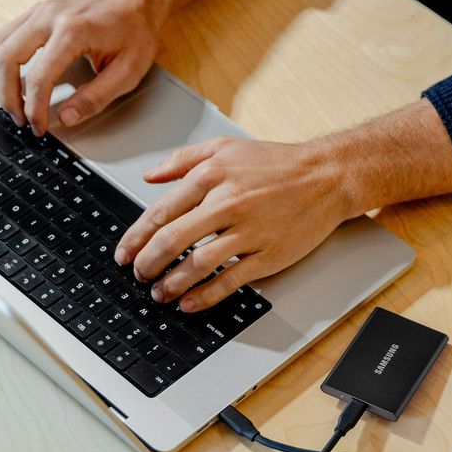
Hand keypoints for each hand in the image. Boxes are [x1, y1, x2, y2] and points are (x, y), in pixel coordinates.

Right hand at [0, 0, 168, 135]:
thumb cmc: (135, 32)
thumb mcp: (128, 72)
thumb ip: (96, 97)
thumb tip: (67, 118)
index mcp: (73, 31)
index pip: (39, 78)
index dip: (34, 109)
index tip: (39, 127)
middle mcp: (49, 16)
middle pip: (5, 59)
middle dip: (7, 96)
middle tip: (20, 119)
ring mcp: (38, 11)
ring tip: (13, 104)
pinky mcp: (35, 12)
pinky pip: (2, 37)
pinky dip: (0, 62)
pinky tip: (10, 80)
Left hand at [114, 137, 362, 311]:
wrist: (327, 177)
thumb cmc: (277, 164)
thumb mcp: (225, 148)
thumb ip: (183, 159)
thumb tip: (150, 176)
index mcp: (211, 177)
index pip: (160, 213)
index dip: (136, 238)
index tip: (124, 253)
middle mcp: (227, 203)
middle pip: (172, 241)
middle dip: (148, 264)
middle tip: (139, 275)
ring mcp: (248, 232)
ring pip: (197, 264)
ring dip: (171, 285)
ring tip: (160, 294)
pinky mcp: (268, 255)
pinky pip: (229, 281)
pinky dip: (204, 296)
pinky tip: (190, 303)